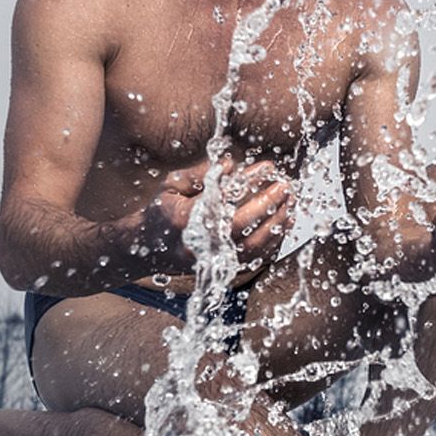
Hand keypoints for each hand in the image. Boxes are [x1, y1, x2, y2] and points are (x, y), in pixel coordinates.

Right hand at [140, 158, 294, 271]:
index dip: (249, 182)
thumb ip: (201, 174)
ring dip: (276, 224)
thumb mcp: (172, 186)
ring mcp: (210, 261)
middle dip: (268, 203)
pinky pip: (253, 259)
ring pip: (253, 246)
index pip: (225, 198)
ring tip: (291, 204)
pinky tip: (284, 225)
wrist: (144, 249)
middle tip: (286, 185)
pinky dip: (273, 242)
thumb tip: (230, 165)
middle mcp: (198, 244)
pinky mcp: (220, 270)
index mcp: (185, 219)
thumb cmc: (161, 213)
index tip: (267, 167)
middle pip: (243, 224)